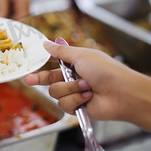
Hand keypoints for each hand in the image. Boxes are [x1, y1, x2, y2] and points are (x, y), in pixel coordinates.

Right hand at [24, 40, 141, 120]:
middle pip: (48, 80)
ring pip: (55, 93)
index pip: (52, 63)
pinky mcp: (76, 107)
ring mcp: (73, 93)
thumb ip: (60, 52)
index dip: (41, 65)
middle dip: (38, 79)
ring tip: (86, 87)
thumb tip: (45, 43)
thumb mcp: (81, 55)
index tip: (29, 65)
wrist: (122, 93)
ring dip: (70, 88)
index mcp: (74, 63)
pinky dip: (76, 100)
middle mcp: (72, 78)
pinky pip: (64, 104)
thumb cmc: (106, 70)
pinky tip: (88, 97)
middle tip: (27, 79)